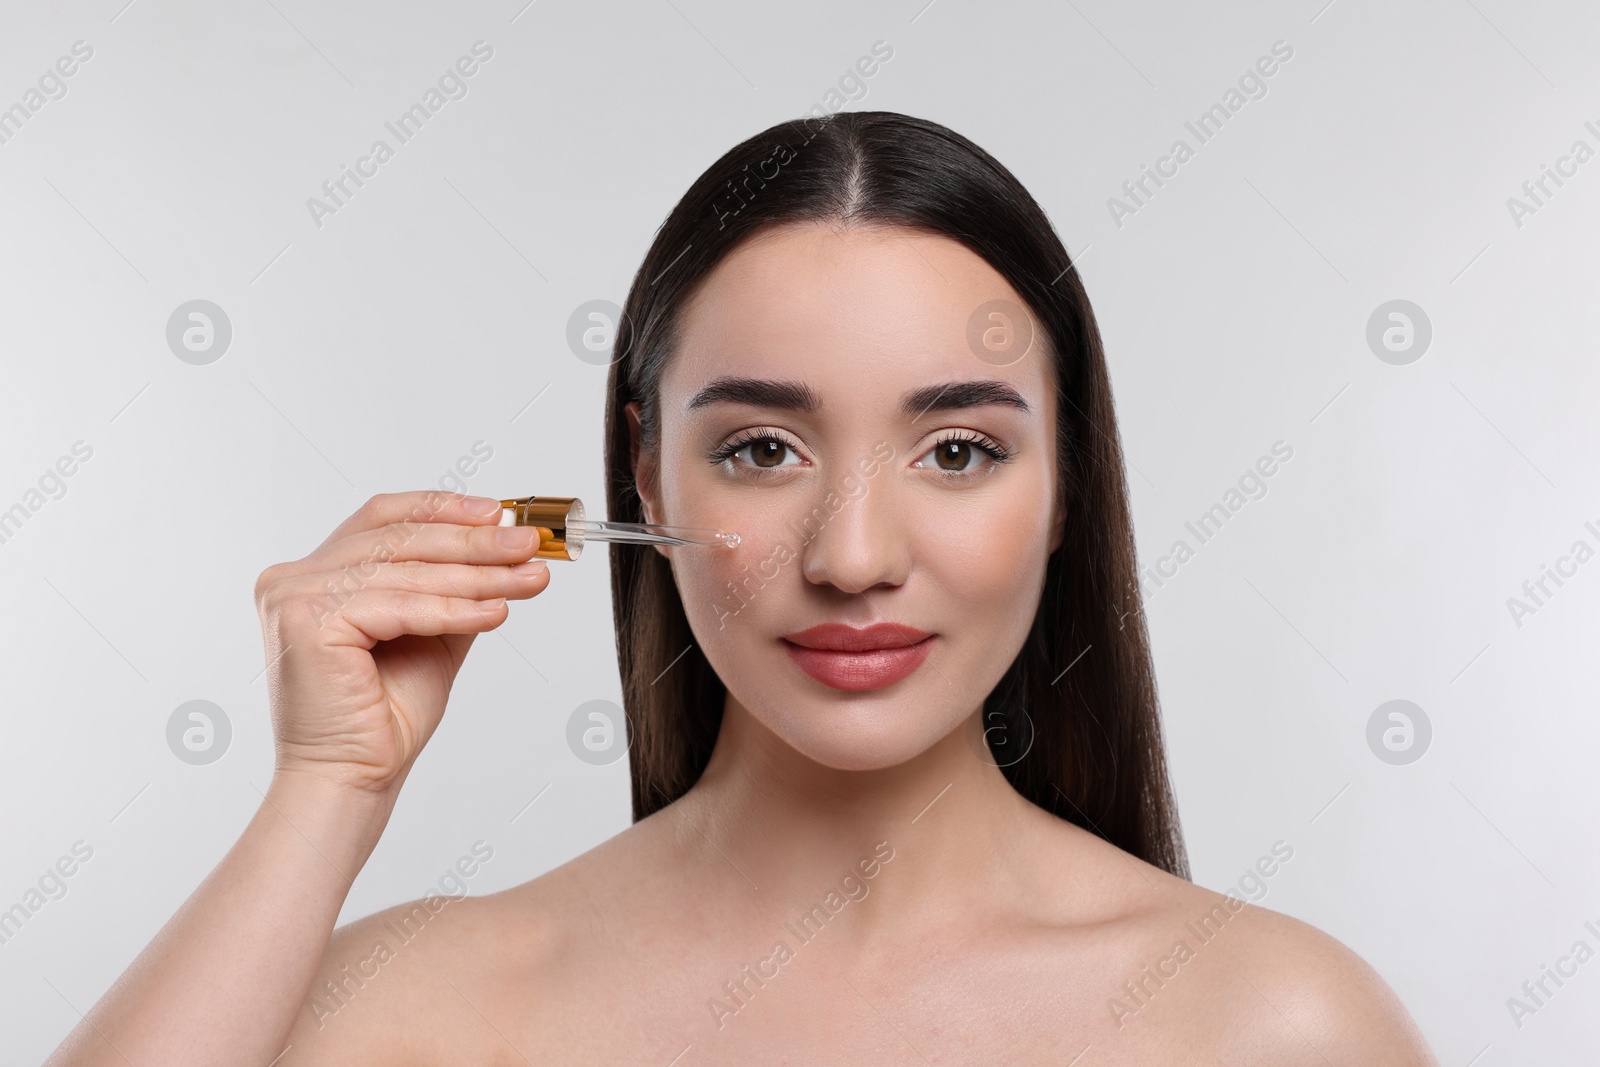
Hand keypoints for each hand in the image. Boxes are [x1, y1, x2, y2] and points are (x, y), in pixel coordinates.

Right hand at [253, 491, 550, 796]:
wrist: (353, 776)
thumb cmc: (384, 715)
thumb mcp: (431, 632)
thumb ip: (452, 586)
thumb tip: (503, 542)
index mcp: (316, 572)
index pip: (384, 517)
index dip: (443, 508)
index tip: (501, 512)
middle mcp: (295, 576)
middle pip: (401, 539)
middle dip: (476, 541)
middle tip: (530, 544)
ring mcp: (294, 595)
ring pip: (407, 571)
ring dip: (479, 574)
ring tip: (530, 579)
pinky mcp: (306, 620)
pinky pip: (400, 605)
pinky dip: (455, 608)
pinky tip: (497, 611)